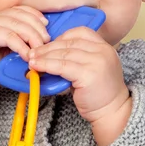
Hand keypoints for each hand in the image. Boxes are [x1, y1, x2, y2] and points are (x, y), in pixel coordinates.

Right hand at [0, 6, 49, 96]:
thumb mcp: (8, 57)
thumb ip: (22, 50)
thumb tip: (43, 53)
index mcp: (1, 20)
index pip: (24, 11)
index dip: (38, 18)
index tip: (47, 31)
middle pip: (24, 15)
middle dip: (39, 29)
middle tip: (46, 44)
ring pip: (19, 24)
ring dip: (32, 37)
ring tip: (38, 51)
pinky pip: (9, 35)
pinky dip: (21, 45)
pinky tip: (26, 55)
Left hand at [28, 27, 131, 145]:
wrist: (113, 113)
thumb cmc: (99, 94)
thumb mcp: (92, 69)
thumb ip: (77, 59)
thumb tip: (49, 54)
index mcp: (104, 47)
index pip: (80, 32)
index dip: (61, 37)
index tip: (48, 44)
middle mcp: (103, 51)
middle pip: (70, 42)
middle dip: (48, 47)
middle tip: (33, 52)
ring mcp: (97, 61)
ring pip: (64, 53)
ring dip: (44, 56)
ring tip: (32, 60)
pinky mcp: (89, 74)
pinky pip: (62, 66)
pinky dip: (47, 65)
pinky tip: (37, 66)